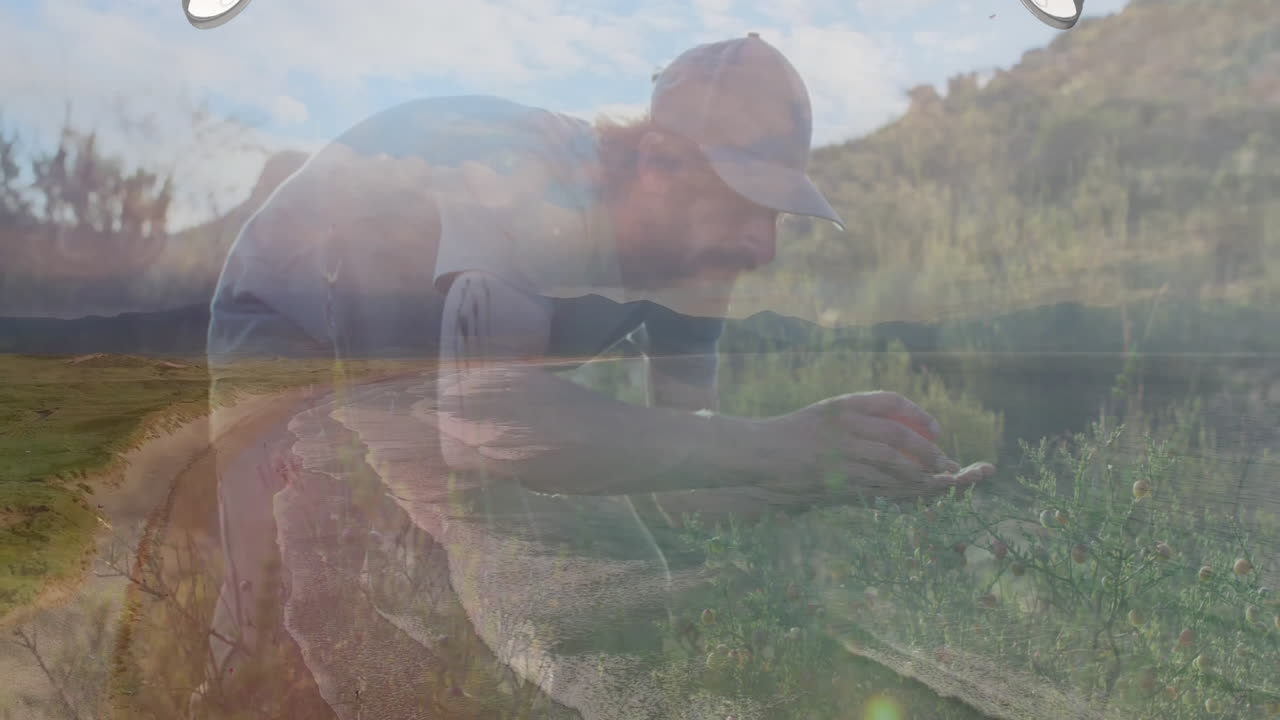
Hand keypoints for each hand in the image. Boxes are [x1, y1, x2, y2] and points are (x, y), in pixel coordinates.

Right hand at [751, 391, 994, 503]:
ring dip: (919, 473)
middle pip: (898, 433)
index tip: (936, 429)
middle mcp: (844, 422)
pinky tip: (911, 495)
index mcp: (843, 403)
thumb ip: (853, 420)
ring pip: (891, 460)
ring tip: (938, 481)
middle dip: (928, 450)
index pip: (890, 400)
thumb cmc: (790, 437)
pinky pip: (874, 482)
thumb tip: (892, 430)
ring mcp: (839, 449)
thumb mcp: (823, 417)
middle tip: (948, 463)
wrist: (758, 453)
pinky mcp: (834, 474)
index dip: (918, 413)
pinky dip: (897, 488)